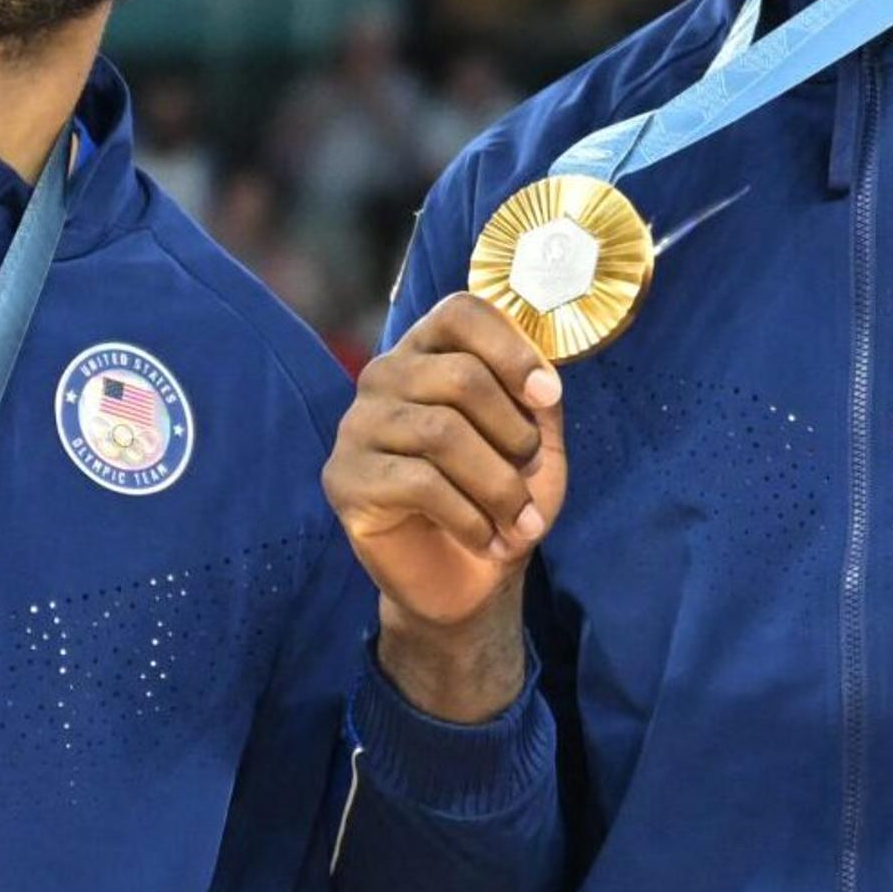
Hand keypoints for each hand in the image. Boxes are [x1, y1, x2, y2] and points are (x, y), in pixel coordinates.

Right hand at [325, 294, 566, 723]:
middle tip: (530, 477)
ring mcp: (357, 426)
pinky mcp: (344, 479)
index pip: (461, 313)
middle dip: (513, 433)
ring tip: (520, 521)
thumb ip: (538, 400)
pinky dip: (469, 517)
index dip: (511, 349)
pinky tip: (486, 538)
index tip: (548, 397)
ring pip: (441, 432)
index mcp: (430, 351)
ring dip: (498, 485)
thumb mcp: (537, 444)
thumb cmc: (501, 498)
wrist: (466, 579)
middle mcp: (385, 375)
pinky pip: (417, 483)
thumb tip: (541, 378)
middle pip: (460, 375)